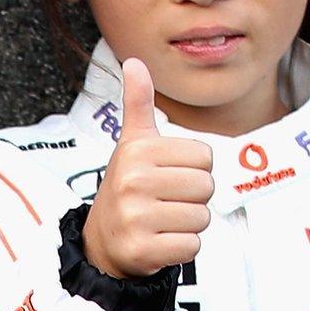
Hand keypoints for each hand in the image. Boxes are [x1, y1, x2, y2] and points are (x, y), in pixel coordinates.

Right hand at [81, 58, 214, 278]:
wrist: (102, 240)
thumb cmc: (128, 187)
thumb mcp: (132, 144)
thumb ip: (138, 103)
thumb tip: (133, 61)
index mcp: (137, 151)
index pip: (205, 156)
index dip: (193, 169)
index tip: (166, 176)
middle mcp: (133, 181)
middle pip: (207, 187)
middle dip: (193, 198)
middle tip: (165, 201)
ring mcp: (135, 217)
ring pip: (202, 218)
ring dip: (188, 224)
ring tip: (161, 221)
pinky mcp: (142, 249)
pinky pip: (192, 246)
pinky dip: (181, 248)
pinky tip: (159, 241)